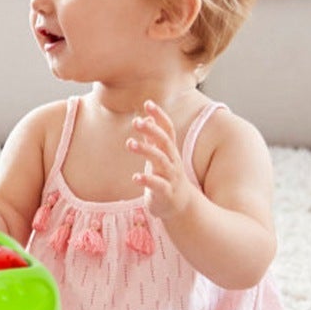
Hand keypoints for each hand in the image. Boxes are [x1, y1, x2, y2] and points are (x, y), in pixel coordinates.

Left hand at [129, 101, 193, 219]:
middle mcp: (173, 161)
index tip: (148, 103)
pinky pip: (157, 185)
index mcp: (170, 151)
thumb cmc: (166, 177)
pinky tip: (135, 177)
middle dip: (152, 131)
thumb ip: (153, 139)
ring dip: (146, 151)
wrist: (181, 206)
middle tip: (136, 121)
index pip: (167, 130)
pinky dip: (147, 180)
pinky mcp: (165, 193)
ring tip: (129, 143)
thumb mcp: (160, 156)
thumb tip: (147, 118)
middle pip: (165, 142)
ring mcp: (170, 177)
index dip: (159, 116)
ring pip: (161, 161)